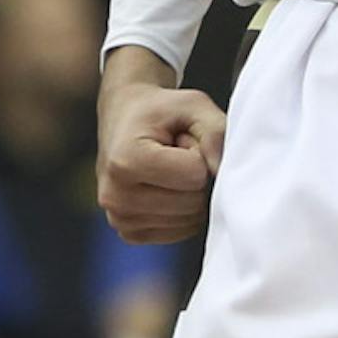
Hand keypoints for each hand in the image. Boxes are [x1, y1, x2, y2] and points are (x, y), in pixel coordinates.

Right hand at [98, 63, 225, 244]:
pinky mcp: (130, 233)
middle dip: (195, 175)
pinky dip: (183, 211)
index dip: (198, 152)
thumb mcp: (192, 104)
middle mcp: (116, 195)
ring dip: (189, 193)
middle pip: (193, 202)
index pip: (195, 175)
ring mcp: (120, 219)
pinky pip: (180, 231)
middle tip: (175, 153)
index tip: (178, 138)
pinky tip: (164, 187)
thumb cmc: (160, 111)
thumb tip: (221, 170)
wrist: (124, 120)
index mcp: (126, 161)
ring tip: (169, 168)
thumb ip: (215, 131)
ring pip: (189, 220)